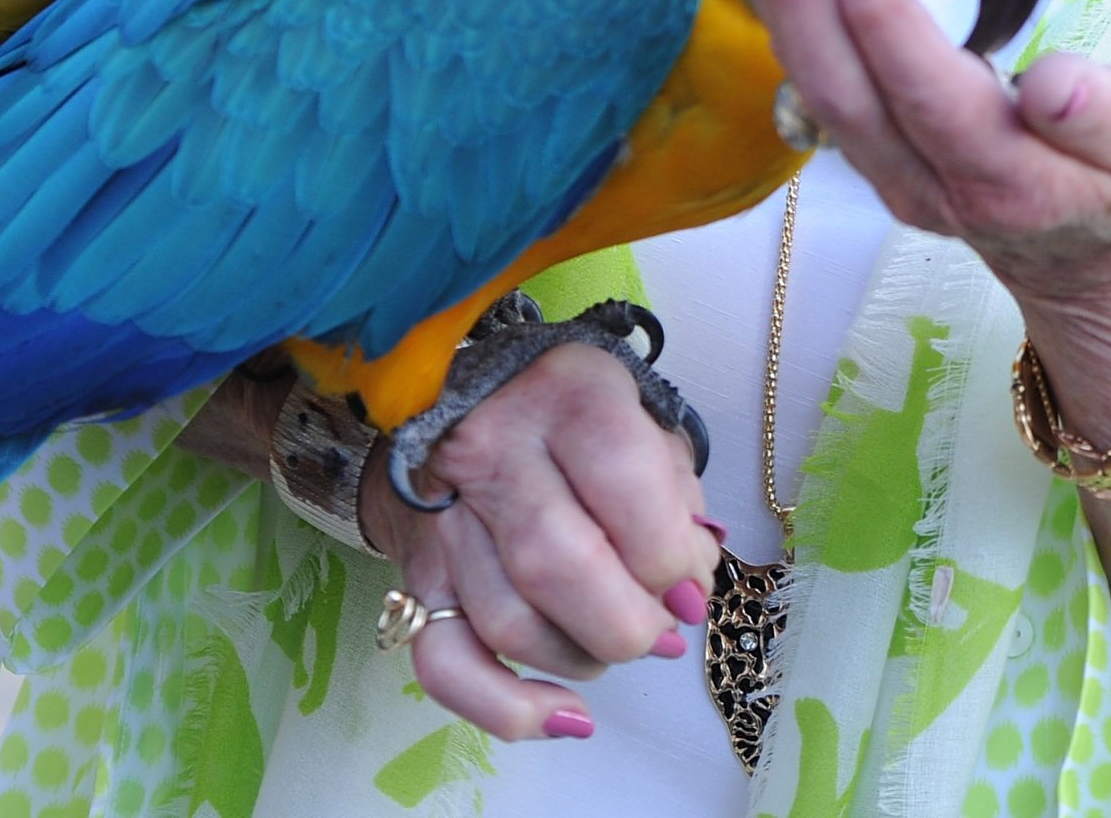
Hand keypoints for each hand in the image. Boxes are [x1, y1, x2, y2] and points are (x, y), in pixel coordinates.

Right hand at [359, 344, 720, 741]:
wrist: (459, 404)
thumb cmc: (571, 418)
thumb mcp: (638, 419)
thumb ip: (675, 493)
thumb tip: (689, 583)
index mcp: (567, 396)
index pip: (621, 478)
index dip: (669, 553)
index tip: (692, 587)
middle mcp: (493, 449)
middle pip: (559, 563)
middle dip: (629, 622)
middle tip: (663, 630)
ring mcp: (446, 517)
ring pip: (510, 622)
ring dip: (583, 658)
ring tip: (618, 643)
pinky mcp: (418, 575)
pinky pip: (446, 665)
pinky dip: (506, 708)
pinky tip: (565, 716)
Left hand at [704, 0, 1110, 323]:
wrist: (1078, 261)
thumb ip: (1109, 116)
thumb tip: (1054, 83)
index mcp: (1005, 177)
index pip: (928, 93)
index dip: (880, 15)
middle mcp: (922, 180)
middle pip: (844, 85)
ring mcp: (879, 169)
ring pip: (809, 76)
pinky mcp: (858, 144)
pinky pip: (805, 67)